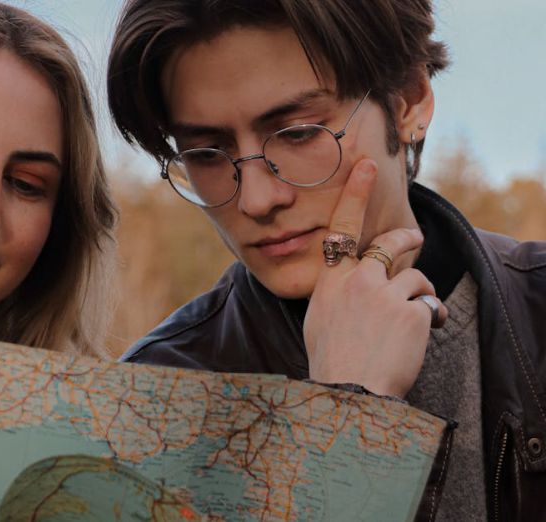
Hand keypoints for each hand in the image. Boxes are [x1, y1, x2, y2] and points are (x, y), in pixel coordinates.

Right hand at [303, 159, 447, 397]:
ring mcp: (385, 294)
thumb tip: (352, 285)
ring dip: (417, 297)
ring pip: (414, 278)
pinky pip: (428, 304)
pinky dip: (429, 320)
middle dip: (407, 238)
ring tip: (410, 326)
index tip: (366, 167)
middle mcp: (356, 281)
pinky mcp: (412, 311)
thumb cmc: (332, 363)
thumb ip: (337, 295)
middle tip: (416, 238)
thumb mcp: (320, 321)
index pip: (342, 229)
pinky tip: (418, 339)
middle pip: (389, 244)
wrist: (351, 393)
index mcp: (330, 283)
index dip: (355, 194)